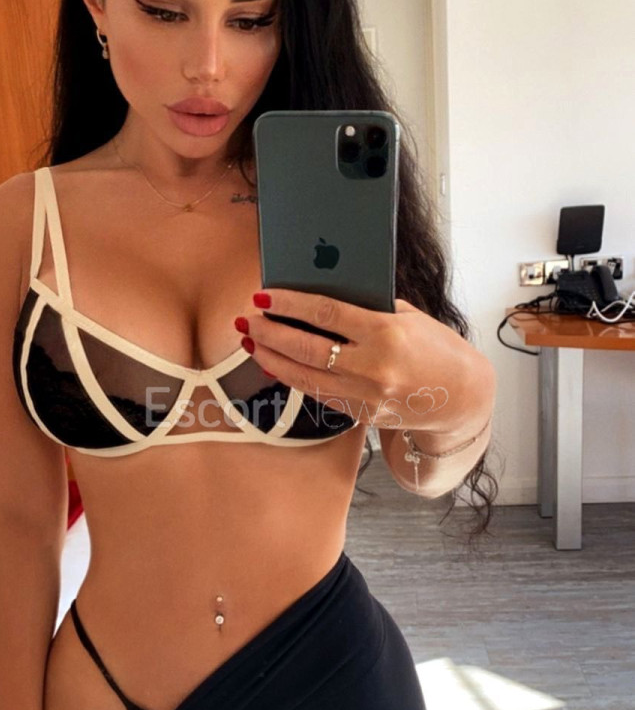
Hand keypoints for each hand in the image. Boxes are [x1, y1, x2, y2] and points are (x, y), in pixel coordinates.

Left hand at [239, 289, 476, 430]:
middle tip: (247, 319)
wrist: (461, 397)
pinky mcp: (362, 414)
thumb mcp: (408, 316)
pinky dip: (292, 378)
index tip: (263, 297)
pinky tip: (276, 364)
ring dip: (272, 358)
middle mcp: (374, 367)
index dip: (288, 304)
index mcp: (386, 333)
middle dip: (270, 332)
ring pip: (304, 377)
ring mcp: (366, 395)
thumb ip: (367, 307)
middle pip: (306, 347)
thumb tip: (319, 295)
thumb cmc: (436, 347)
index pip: (324, 314)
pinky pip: (318, 394)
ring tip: (250, 342)